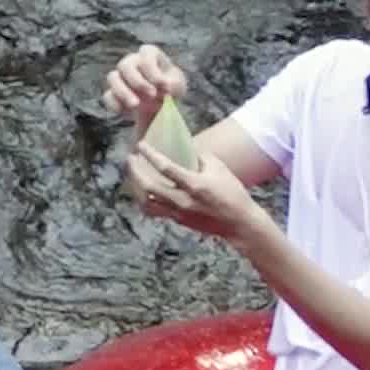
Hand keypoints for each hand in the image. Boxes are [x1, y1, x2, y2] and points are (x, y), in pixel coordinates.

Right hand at [103, 44, 187, 135]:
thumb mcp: (178, 85)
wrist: (162, 106)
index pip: (146, 53)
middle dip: (138, 81)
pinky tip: (125, 112)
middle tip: (152, 95)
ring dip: (123, 92)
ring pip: (112, 77)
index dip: (153, 69)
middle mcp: (132, 62)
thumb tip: (166, 87)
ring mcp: (121, 77)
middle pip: (125, 64)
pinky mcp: (114, 93)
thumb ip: (174, 84)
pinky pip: (107, 96)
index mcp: (149, 55)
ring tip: (136, 105)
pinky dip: (114, 104)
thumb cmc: (170, 89)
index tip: (163, 86)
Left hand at [132, 140, 260, 244]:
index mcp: (194, 185)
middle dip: (135, 171)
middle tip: (131, 159)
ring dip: (136, 186)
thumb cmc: (233, 194)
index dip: (150, 155)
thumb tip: (186, 147)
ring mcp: (178, 212)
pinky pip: (154, 210)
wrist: (239, 223)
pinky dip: (144, 199)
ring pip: (147, 201)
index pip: (165, 167)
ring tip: (133, 174)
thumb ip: (201, 156)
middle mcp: (182, 200)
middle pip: (148, 186)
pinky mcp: (178, 220)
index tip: (140, 145)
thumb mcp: (220, 169)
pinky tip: (143, 191)